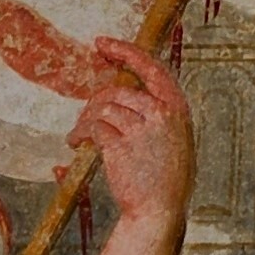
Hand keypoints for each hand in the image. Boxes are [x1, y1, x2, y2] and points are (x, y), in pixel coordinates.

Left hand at [79, 39, 193, 221]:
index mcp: (177, 109)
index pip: (151, 68)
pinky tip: (76, 144)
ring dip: (85, 121)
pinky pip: (93, 127)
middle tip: (86, 117)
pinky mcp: (119, 145)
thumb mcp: (173, 138)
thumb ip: (156, 113)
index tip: (102, 44)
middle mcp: (161, 114)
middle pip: (117, 90)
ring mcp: (140, 130)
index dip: (125, 52)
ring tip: (80, 136)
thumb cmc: (165, 178)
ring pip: (102, 108)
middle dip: (96, 101)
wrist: (159, 211)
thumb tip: (123, 93)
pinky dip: (80, 134)